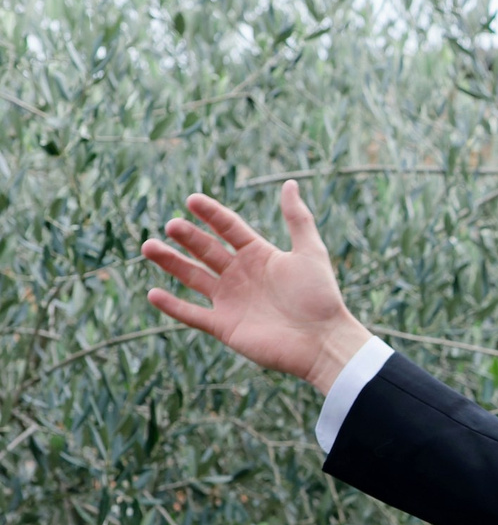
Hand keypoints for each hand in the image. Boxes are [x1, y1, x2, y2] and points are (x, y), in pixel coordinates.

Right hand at [142, 182, 371, 392]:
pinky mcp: (224, 327)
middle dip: (188, 237)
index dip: (211, 214)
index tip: (193, 199)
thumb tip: (290, 183)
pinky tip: (153, 293)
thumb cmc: (321, 297)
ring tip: (148, 247)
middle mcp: (241, 275)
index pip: (229, 228)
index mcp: (259, 255)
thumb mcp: (310, 252)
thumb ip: (298, 219)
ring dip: (171, 263)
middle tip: (172, 225)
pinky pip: (193, 315)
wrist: (323, 341)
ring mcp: (231, 301)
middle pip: (206, 250)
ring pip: (193, 277)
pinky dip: (173, 306)